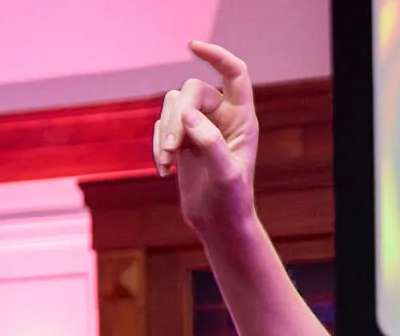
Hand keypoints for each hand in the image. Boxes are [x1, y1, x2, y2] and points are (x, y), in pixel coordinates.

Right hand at [153, 41, 258, 231]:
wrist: (219, 225)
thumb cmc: (231, 202)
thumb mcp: (226, 175)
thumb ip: (210, 143)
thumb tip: (187, 115)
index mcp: (242, 119)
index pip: (234, 73)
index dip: (216, 55)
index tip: (193, 47)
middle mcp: (222, 117)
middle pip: (192, 91)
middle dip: (177, 116)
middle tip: (171, 148)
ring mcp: (200, 126)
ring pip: (173, 104)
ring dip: (165, 131)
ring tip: (166, 163)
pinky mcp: (182, 140)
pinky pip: (161, 126)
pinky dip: (158, 146)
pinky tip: (165, 172)